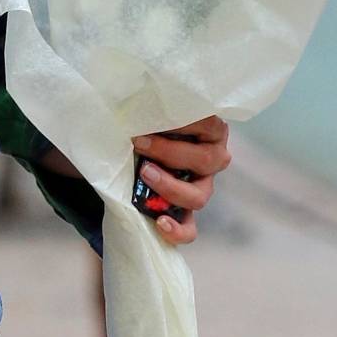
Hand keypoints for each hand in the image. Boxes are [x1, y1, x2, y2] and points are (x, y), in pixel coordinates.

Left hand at [131, 114, 231, 246]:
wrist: (124, 150)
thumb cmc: (142, 124)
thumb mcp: (147, 114)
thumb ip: (152, 110)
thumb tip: (137, 107)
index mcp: (210, 130)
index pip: (210, 124)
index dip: (183, 123)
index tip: (151, 120)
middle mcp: (212, 158)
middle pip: (209, 160)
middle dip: (171, 153)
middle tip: (139, 144)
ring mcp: (200, 187)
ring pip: (199, 196)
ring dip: (171, 187)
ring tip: (144, 174)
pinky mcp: (185, 212)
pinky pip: (190, 229)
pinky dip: (177, 230)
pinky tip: (159, 222)